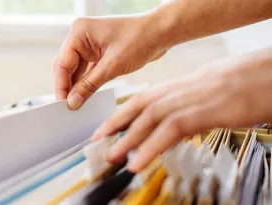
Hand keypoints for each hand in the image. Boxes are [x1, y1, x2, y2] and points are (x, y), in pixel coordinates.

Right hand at [54, 15, 169, 109]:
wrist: (162, 32)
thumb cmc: (141, 38)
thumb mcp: (113, 66)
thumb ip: (89, 85)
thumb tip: (73, 102)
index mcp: (80, 32)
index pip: (62, 63)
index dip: (61, 85)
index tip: (63, 104)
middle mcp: (82, 36)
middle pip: (67, 67)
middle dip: (68, 87)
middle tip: (69, 108)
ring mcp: (90, 44)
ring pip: (77, 70)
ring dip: (78, 86)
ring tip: (77, 105)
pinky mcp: (99, 52)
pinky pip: (88, 70)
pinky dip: (88, 83)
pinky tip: (86, 96)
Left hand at [92, 48, 271, 171]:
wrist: (259, 76)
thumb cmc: (233, 86)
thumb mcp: (198, 97)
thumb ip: (179, 111)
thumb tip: (166, 130)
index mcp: (173, 88)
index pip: (138, 101)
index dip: (118, 115)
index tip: (104, 128)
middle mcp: (174, 92)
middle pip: (136, 108)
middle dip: (114, 126)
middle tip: (97, 142)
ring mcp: (185, 102)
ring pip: (147, 120)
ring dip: (126, 140)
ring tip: (111, 156)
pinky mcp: (198, 114)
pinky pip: (168, 133)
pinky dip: (150, 148)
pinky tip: (138, 162)